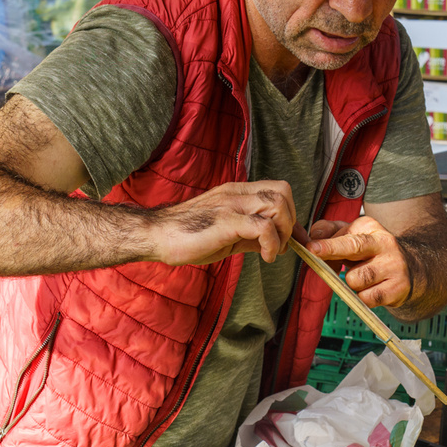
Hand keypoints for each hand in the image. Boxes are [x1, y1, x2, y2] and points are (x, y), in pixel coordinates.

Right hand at [146, 181, 296, 266]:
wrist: (155, 236)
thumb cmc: (187, 236)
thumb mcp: (227, 234)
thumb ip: (251, 234)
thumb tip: (275, 243)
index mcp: (237, 193)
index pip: (278, 189)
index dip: (291, 215)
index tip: (291, 239)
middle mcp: (236, 193)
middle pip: (283, 192)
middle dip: (290, 221)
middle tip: (280, 245)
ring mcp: (230, 205)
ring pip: (276, 204)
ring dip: (283, 232)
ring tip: (271, 251)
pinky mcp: (225, 221)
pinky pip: (262, 226)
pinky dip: (271, 243)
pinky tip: (264, 257)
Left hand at [307, 216, 411, 307]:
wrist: (410, 269)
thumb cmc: (371, 252)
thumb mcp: (352, 236)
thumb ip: (330, 232)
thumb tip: (314, 237)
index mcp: (370, 227)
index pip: (347, 236)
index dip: (328, 244)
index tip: (311, 247)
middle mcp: (384, 243)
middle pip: (354, 248)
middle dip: (333, 251)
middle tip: (315, 252)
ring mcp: (394, 266)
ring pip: (356, 280)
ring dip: (352, 283)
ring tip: (361, 277)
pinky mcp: (399, 287)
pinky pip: (367, 298)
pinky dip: (363, 297)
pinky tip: (371, 288)